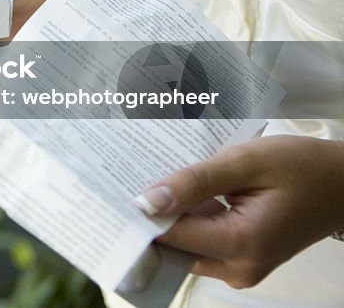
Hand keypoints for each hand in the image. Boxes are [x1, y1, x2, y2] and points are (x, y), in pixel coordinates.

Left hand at [138, 135, 343, 288]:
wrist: (342, 184)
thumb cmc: (303, 167)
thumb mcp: (246, 162)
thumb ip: (194, 181)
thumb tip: (147, 200)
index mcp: (242, 244)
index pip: (170, 235)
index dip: (138, 213)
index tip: (109, 190)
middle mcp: (239, 267)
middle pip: (174, 246)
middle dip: (149, 215)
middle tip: (119, 180)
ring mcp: (241, 267)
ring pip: (185, 245)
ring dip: (168, 216)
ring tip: (146, 179)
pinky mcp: (241, 259)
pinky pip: (202, 241)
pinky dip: (187, 219)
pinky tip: (176, 190)